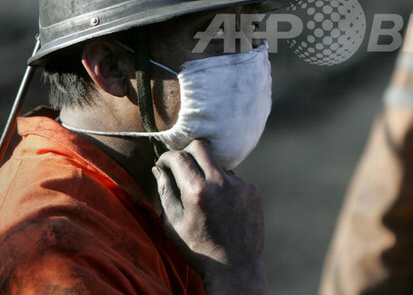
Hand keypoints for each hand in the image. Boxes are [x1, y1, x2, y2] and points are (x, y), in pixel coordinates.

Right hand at [152, 139, 266, 293]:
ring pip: (219, 164)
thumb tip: (159, 168)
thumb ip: (165, 191)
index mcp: (197, 190)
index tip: (163, 164)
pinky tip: (223, 207)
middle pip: (202, 146)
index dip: (167, 157)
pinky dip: (225, 187)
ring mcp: (241, 184)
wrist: (235, 267)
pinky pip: (234, 179)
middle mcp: (221, 182)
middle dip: (187, 152)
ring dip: (208, 173)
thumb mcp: (173, 223)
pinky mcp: (254, 190)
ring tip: (206, 199)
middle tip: (181, 165)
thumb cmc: (198, 248)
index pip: (178, 156)